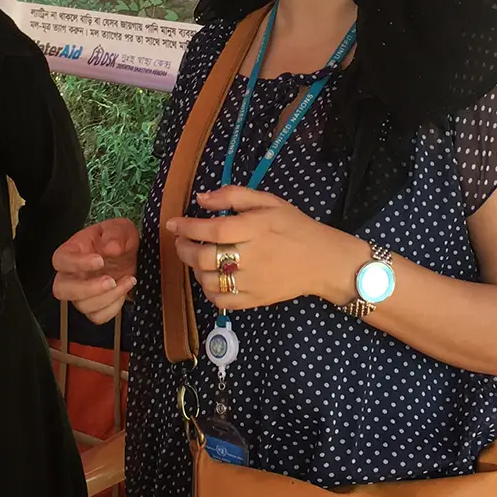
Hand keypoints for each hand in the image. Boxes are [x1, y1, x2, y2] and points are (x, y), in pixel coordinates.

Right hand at [53, 217, 139, 324]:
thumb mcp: (119, 229)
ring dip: (108, 297)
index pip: (61, 260)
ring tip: (128, 280)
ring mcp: (80, 293)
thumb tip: (112, 247)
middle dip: (87, 289)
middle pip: (62, 290)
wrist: (128, 255)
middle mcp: (71, 275)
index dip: (77, 263)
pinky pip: (97, 317)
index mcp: (71, 251)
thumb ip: (116, 235)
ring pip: (83, 306)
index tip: (99, 260)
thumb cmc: (116, 239)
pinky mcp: (94, 306)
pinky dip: (113, 308)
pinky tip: (124, 291)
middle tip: (110, 280)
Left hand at [167, 186, 362, 313]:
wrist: (323, 261)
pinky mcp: (255, 300)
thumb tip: (201, 198)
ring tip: (196, 259)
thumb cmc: (294, 227)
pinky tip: (210, 278)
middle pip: (205, 257)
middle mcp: (252, 256)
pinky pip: (221, 301)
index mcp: (256, 228)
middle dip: (184, 249)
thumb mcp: (269, 202)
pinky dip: (208, 291)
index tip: (173, 224)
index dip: (188, 226)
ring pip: (209, 281)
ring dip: (194, 269)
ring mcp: (253, 282)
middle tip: (181, 242)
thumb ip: (234, 196)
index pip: (213, 229)